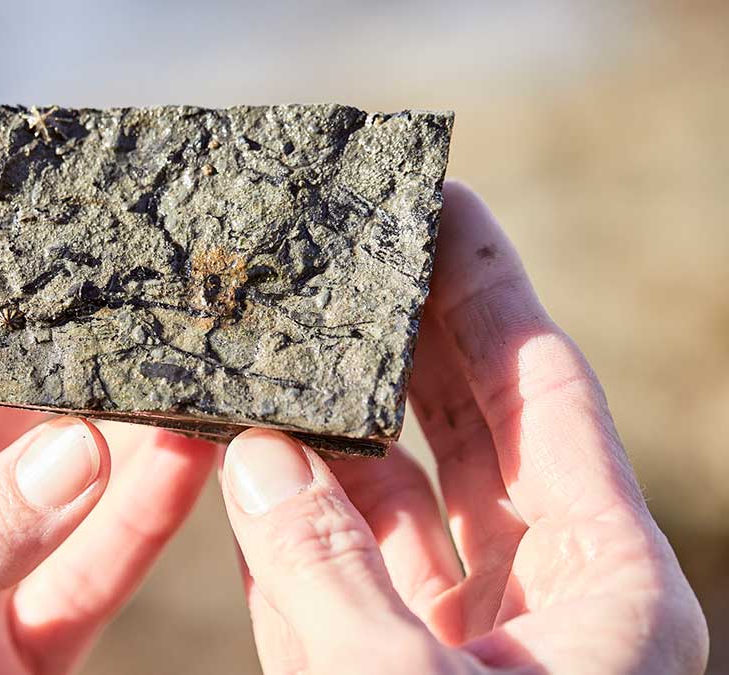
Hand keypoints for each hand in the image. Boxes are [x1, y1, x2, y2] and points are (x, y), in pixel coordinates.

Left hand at [0, 156, 214, 673]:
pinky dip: (139, 524)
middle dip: (66, 324)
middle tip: (142, 270)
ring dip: (127, 422)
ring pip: (62, 474)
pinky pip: (87, 572)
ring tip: (191, 368)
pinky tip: (187, 465)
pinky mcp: (12, 639)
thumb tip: (81, 453)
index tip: (7, 171)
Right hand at [219, 183, 708, 673]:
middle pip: (467, 430)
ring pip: (385, 509)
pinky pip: (327, 587)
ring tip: (271, 354)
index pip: (544, 396)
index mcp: (603, 586)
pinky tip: (240, 470)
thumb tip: (258, 456)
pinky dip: (280, 533)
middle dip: (408, 337)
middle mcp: (536, 602)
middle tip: (355, 250)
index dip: (490, 292)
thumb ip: (328, 569)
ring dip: (324, 437)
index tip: (444, 202)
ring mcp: (455, 643)